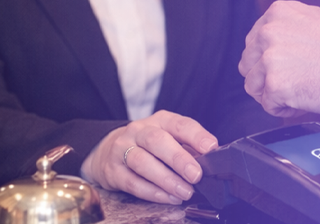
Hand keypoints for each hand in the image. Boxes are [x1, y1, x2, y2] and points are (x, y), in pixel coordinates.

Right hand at [79, 110, 217, 204]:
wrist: (108, 151)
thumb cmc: (148, 146)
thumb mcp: (169, 138)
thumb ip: (188, 147)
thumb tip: (210, 161)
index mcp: (160, 121)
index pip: (180, 124)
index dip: (196, 135)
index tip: (211, 148)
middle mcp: (139, 131)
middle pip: (157, 141)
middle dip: (179, 159)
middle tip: (196, 175)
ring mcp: (122, 150)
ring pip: (143, 163)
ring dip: (167, 180)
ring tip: (185, 192)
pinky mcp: (112, 171)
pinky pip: (133, 183)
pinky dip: (153, 192)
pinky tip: (168, 198)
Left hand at [239, 0, 319, 116]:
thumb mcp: (316, 21)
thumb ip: (289, 29)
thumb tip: (273, 46)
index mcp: (278, 13)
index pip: (253, 42)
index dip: (269, 60)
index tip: (286, 67)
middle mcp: (269, 32)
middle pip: (248, 65)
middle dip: (267, 78)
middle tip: (294, 82)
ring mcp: (271, 58)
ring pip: (254, 87)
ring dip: (274, 94)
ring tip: (301, 92)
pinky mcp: (276, 85)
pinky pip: (268, 106)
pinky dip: (285, 109)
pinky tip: (305, 101)